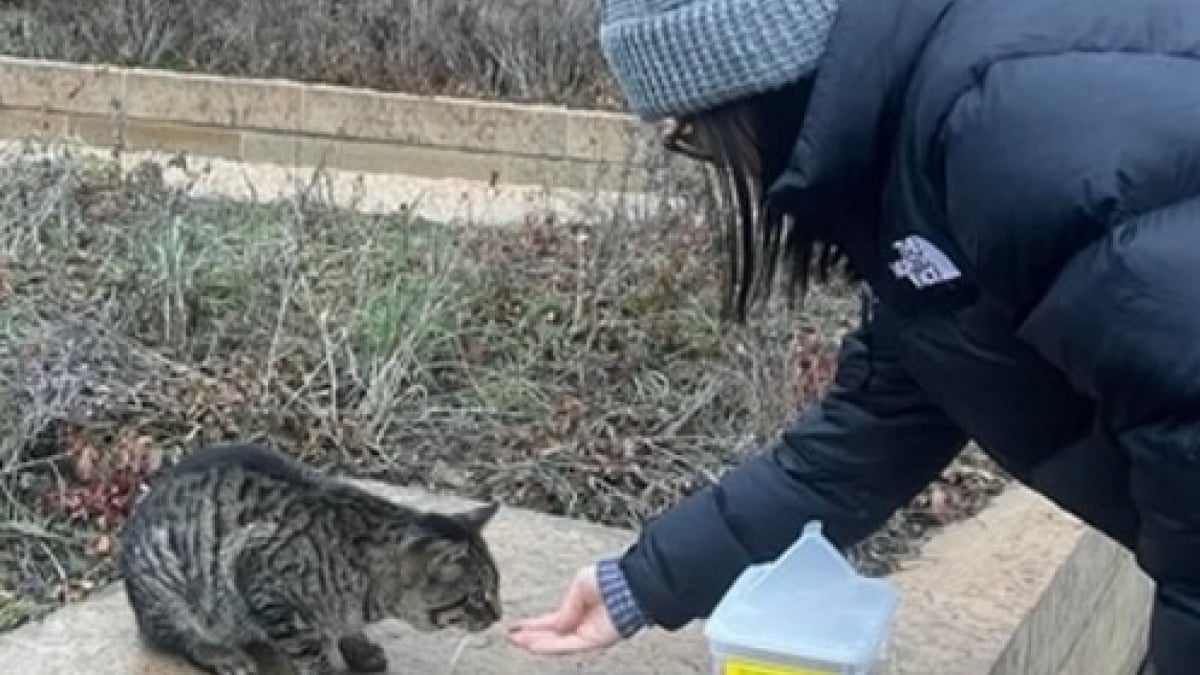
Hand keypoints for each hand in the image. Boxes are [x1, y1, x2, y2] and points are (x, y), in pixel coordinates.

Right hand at [506, 564, 620, 654]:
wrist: (629, 585)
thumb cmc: (611, 579)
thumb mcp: (580, 585)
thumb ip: (567, 607)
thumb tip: (557, 623)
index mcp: (580, 606)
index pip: (552, 620)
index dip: (533, 624)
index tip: (518, 626)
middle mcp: (583, 621)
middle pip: (551, 634)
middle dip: (530, 636)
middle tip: (512, 637)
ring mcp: (588, 632)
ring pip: (557, 642)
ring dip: (536, 643)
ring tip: (518, 642)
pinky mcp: (594, 640)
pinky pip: (568, 646)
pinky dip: (550, 647)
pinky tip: (535, 645)